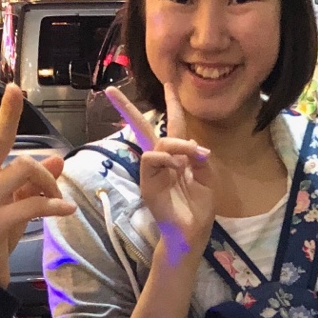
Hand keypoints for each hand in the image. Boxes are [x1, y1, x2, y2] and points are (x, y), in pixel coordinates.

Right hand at [0, 52, 77, 285]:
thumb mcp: (15, 203)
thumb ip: (34, 181)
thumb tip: (56, 157)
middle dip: (6, 112)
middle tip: (15, 89)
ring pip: (21, 168)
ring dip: (48, 180)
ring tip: (60, 198)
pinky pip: (30, 205)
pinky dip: (52, 205)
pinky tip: (67, 210)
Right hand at [106, 87, 214, 263]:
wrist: (191, 234)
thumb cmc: (198, 209)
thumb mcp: (207, 179)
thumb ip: (199, 159)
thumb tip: (193, 143)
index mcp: (177, 158)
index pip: (173, 126)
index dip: (172, 105)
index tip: (169, 83)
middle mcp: (161, 161)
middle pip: (143, 128)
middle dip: (126, 109)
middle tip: (110, 91)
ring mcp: (151, 172)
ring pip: (158, 143)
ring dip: (177, 145)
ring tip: (190, 158)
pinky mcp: (147, 183)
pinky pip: (151, 159)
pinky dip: (165, 158)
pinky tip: (178, 167)